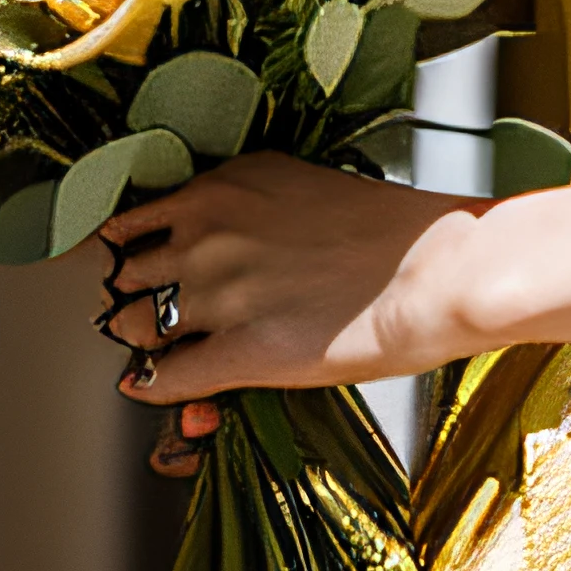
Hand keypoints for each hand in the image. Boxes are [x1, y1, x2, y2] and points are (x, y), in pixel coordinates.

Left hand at [96, 158, 479, 454]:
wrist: (444, 269)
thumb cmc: (398, 231)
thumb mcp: (305, 188)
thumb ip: (250, 207)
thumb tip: (226, 239)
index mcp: (224, 185)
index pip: (139, 218)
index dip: (138, 248)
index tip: (142, 262)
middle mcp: (207, 233)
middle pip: (127, 271)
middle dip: (132, 293)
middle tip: (143, 309)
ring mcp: (218, 294)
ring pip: (133, 323)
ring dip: (141, 337)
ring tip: (152, 346)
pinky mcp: (240, 352)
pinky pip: (162, 376)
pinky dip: (150, 384)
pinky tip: (148, 385)